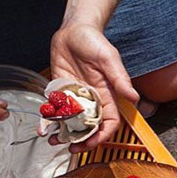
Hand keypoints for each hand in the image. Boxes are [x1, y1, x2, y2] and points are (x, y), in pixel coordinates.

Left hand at [50, 22, 138, 152]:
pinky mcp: (59, 93)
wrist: (74, 29)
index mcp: (107, 96)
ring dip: (62, 134)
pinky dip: (48, 120)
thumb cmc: (95, 41)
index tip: (92, 143)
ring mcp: (74, 99)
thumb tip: (134, 97)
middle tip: (71, 147)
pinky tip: (43, 127)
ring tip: (53, 140)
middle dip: (80, 141)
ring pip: (70, 123)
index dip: (102, 136)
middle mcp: (91, 101)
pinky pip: (54, 110)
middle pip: (88, 128)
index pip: (109, 123)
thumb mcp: (109, 59)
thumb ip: (119, 78)